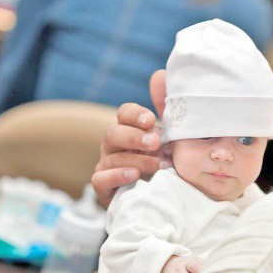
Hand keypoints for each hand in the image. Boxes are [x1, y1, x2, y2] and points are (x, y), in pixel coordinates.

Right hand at [92, 70, 170, 206]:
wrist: (163, 198)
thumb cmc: (164, 163)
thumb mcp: (171, 138)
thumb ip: (167, 110)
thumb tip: (160, 74)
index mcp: (130, 129)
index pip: (124, 113)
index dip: (135, 115)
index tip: (150, 120)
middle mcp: (114, 146)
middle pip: (113, 133)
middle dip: (134, 136)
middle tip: (155, 142)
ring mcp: (107, 165)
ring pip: (111, 157)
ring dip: (136, 160)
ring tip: (158, 165)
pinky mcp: (104, 188)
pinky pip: (101, 178)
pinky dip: (117, 176)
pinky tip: (134, 176)